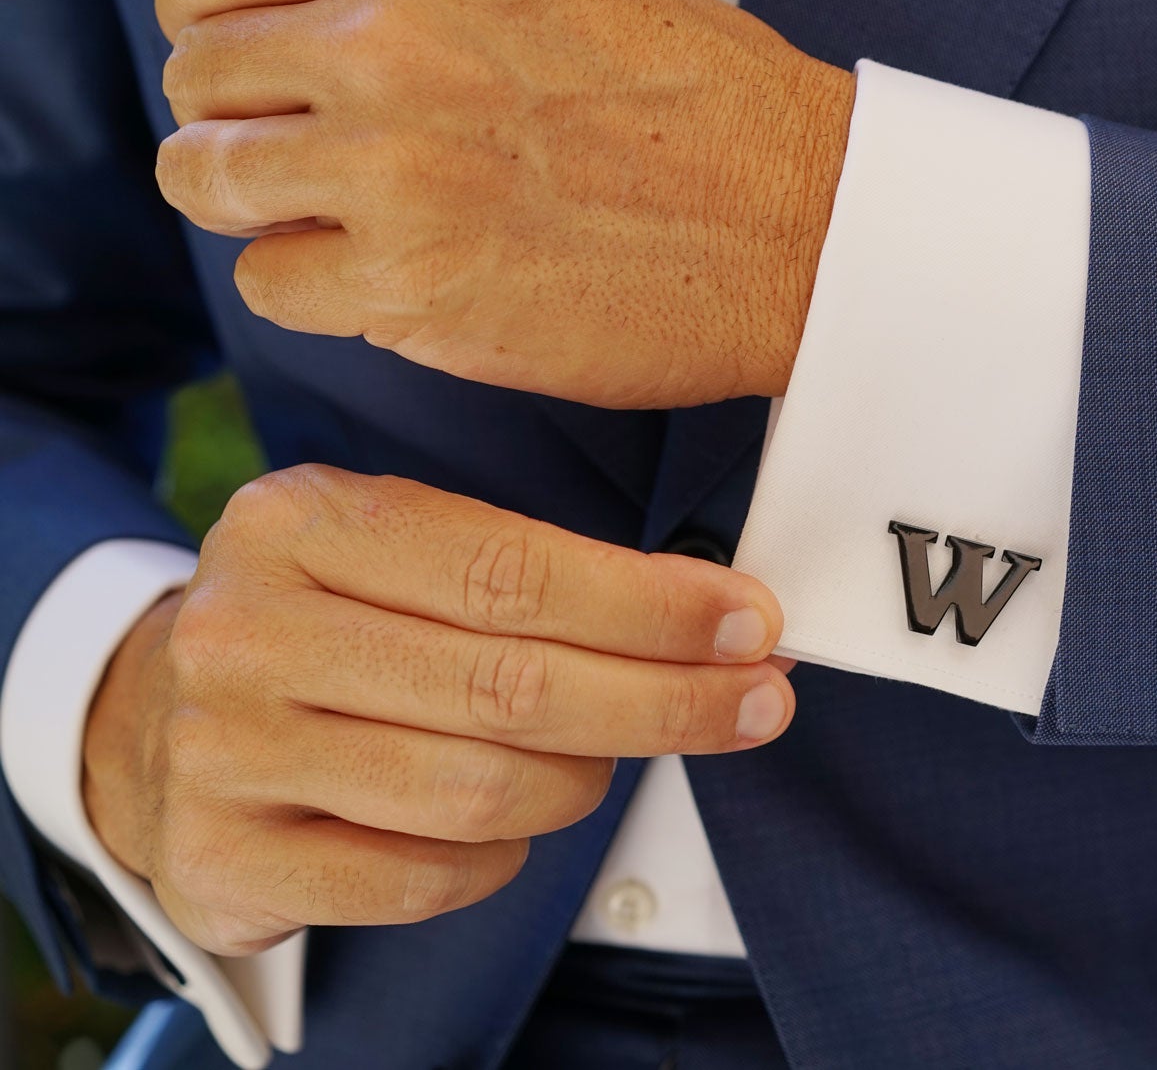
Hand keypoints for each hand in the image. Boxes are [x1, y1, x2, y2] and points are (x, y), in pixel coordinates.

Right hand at [81, 465, 792, 955]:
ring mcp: (222, 751)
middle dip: (664, 700)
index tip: (754, 624)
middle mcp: (247, 630)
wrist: (153, 718)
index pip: (513, 571)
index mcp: (300, 521)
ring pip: (478, 791)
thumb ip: (534, 570)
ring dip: (582, 782)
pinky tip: (512, 825)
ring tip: (607, 758)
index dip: (652, 607)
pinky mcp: (221, 859)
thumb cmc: (331, 623)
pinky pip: (423, 879)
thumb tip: (720, 615)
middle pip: (510, 687)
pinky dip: (499, 859)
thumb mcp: (399, 549)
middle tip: (759, 702)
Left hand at [152, 0, 855, 409]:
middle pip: (194, 78)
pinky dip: (318, 290)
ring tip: (350, 218)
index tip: (254, 65)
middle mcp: (386, 36)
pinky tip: (397, 276)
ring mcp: (389, 163)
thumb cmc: (711, 108)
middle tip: (322, 156)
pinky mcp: (409, 282)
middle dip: (246, 122)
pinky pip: (268, 284)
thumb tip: (310, 30)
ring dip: (265, 208)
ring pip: (204, 181)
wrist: (808, 224)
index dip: (217, 24)